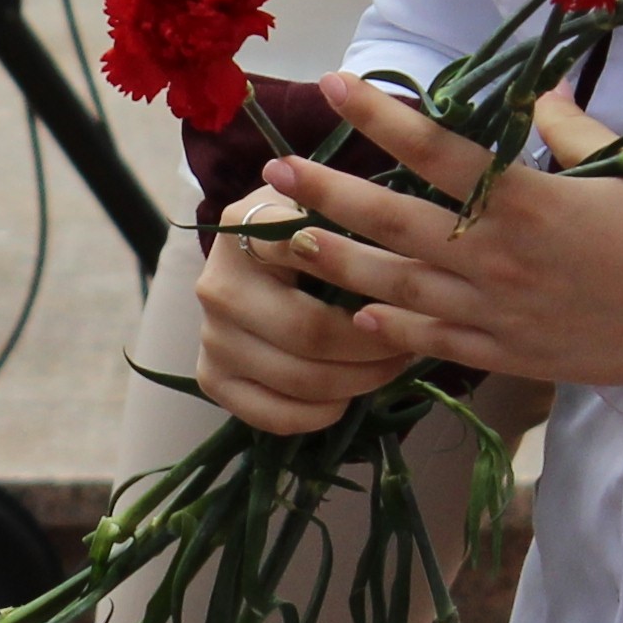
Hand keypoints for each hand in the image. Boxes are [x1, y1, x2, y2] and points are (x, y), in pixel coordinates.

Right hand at [195, 180, 419, 433]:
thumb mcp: (324, 206)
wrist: (252, 261)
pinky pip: (274, 416)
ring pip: (298, 379)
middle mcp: (218, 285)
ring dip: (358, 381)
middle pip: (309, 332)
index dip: (365, 280)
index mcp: (245, 230)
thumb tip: (410, 255)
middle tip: (412, 342)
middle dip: (373, 346)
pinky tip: (346, 397)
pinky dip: (321, 414)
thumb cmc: (307, 233)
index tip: (406, 292)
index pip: (303, 252)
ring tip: (391, 367)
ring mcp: (211, 336)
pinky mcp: (211, 377)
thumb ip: (355, 215)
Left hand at [229, 82, 622, 390]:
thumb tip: (539, 90)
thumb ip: (567, 130)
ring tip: (288, 241)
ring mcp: (498, 313)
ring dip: (337, 263)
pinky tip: (355, 315)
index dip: (379, 116)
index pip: (436, 151)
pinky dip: (392, 330)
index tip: (332, 84)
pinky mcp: (510, 355)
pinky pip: (436, 342)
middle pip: (393, 222)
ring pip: (397, 287)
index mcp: (527, 200)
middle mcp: (499, 258)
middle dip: (327, 195)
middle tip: (274, 170)